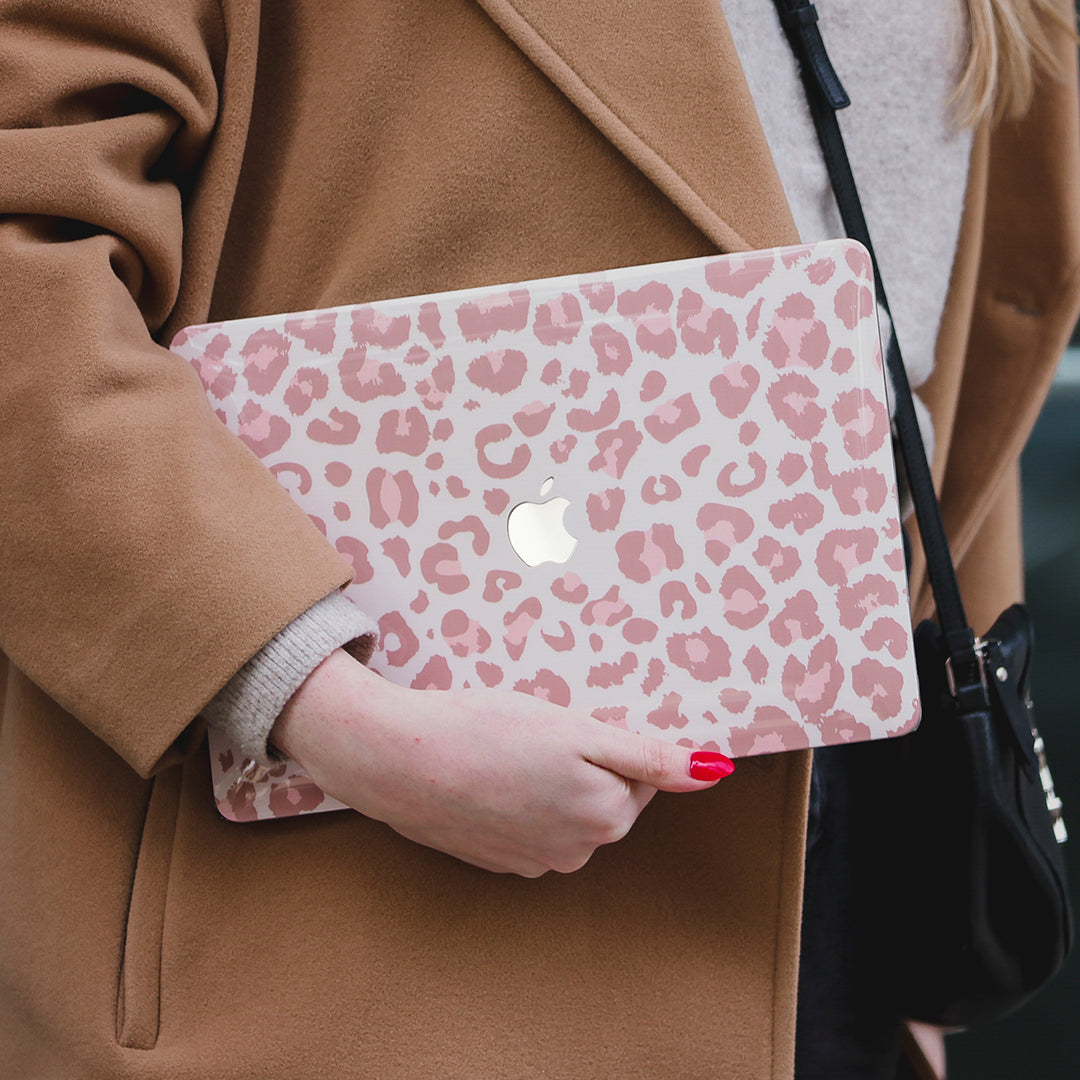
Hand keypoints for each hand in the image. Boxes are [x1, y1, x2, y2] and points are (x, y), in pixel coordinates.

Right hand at [271, 649, 732, 876]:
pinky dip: (519, 800)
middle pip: (604, 797)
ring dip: (550, 782)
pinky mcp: (494, 859)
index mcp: (604, 817)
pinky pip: (529, 827)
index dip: (607, 741)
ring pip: (566, 811)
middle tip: (538, 732)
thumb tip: (714, 772)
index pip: (638, 776)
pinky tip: (489, 776)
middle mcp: (575, 851)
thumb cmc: (486, 732)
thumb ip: (649, 756)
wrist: (396, 759)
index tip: (572, 723)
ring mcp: (531, 861)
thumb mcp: (577, 732)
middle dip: (583, 763)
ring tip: (508, 751)